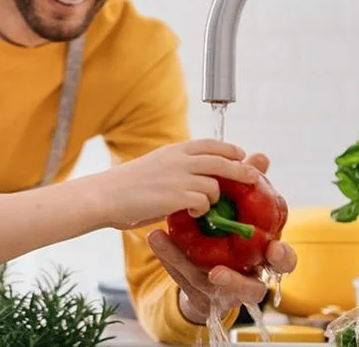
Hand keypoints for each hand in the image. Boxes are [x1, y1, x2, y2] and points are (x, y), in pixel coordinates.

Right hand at [95, 138, 263, 229]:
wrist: (104, 196)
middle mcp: (179, 160)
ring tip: (202, 207)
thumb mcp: (154, 165)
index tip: (240, 154)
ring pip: (214, 185)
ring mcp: (179, 177)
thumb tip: (194, 175)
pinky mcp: (176, 196)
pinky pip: (203, 203)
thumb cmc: (126, 186)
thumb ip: (175, 166)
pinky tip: (192, 214)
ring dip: (214, 198)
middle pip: (222, 160)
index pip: (210, 143)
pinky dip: (202, 210)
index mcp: (174, 150)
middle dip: (241, 169)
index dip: (229, 148)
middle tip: (254, 177)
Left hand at [146, 153, 299, 324]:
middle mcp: (248, 281)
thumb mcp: (243, 212)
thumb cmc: (234, 238)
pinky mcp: (199, 295)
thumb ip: (252, 188)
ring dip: (192, 270)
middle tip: (218, 273)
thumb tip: (260, 156)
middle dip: (238, 283)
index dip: (283, 258)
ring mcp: (222, 293)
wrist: (210, 275)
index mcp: (264, 260)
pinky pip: (184, 278)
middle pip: (252, 290)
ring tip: (178, 252)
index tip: (275, 249)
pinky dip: (170, 256)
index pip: (283, 262)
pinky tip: (155, 236)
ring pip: (209, 290)